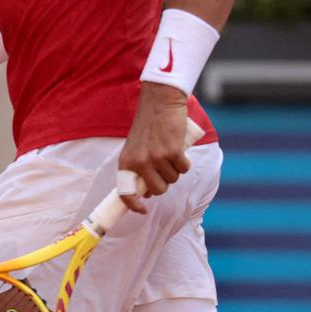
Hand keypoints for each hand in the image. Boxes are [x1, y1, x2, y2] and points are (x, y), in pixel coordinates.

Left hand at [116, 83, 189, 213]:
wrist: (159, 101)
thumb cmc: (148, 125)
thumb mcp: (136, 147)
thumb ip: (139, 168)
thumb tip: (146, 193)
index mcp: (126, 161)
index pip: (125, 191)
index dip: (133, 204)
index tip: (142, 210)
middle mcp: (139, 162)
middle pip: (158, 190)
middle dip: (165, 182)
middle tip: (165, 166)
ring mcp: (156, 158)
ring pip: (173, 179)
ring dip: (175, 168)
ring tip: (169, 151)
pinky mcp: (173, 151)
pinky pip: (184, 168)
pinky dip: (185, 161)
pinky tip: (179, 148)